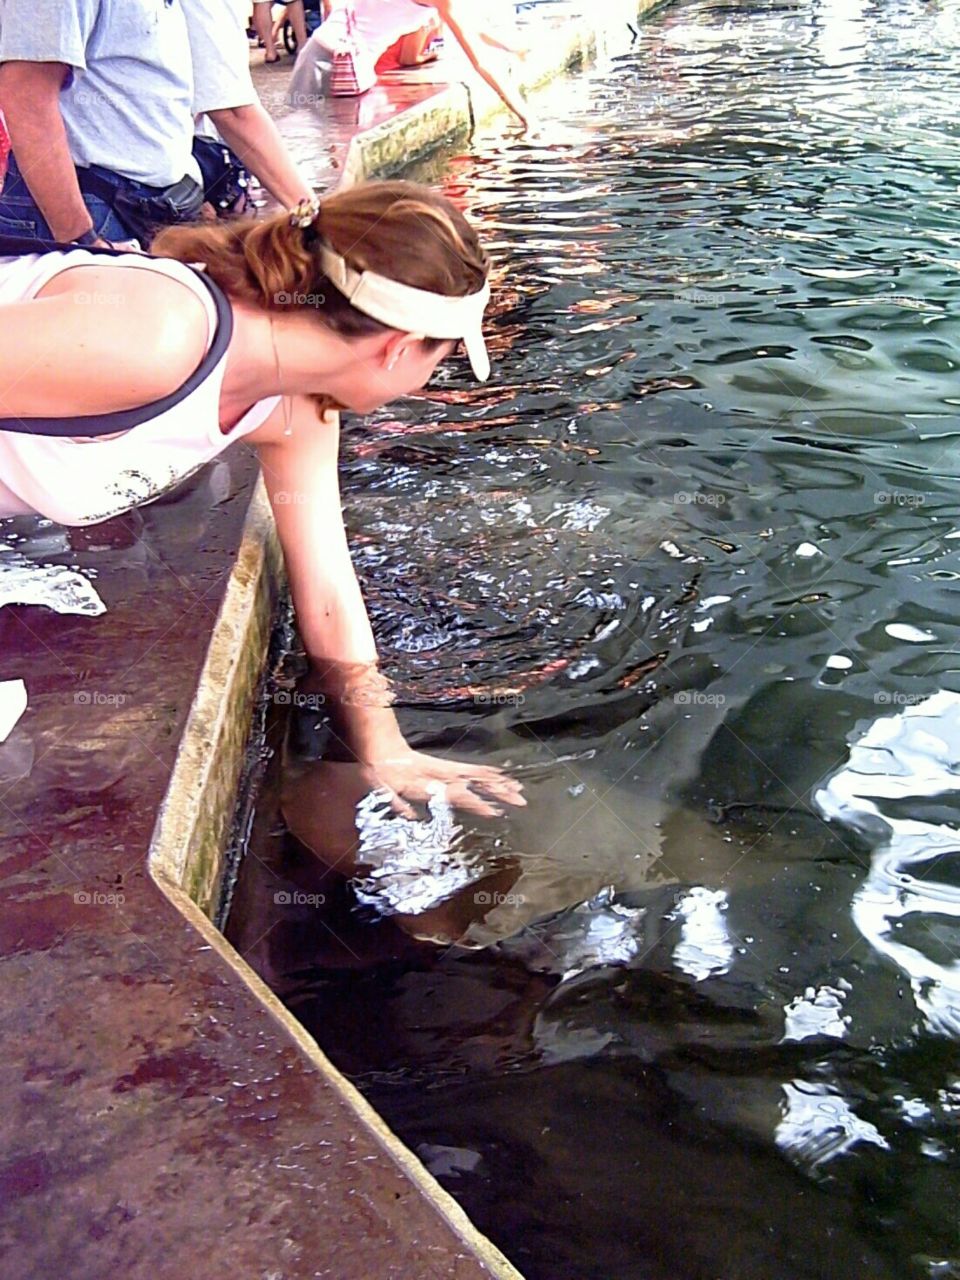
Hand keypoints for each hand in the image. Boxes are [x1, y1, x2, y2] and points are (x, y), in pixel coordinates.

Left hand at [358, 747, 525, 819]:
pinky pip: (473, 770)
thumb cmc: (382, 775)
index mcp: (430, 784)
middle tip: (520, 800)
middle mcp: (444, 775)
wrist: (382, 750)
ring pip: (478, 775)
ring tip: (518, 789)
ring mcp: (448, 769)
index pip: (459, 795)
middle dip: (499, 791)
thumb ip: (396, 804)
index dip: (477, 803)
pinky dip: (489, 773)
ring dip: (499, 782)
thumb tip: (414, 818)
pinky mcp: (448, 767)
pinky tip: (501, 776)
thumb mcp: (382, 790)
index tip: (494, 811)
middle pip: (477, 782)